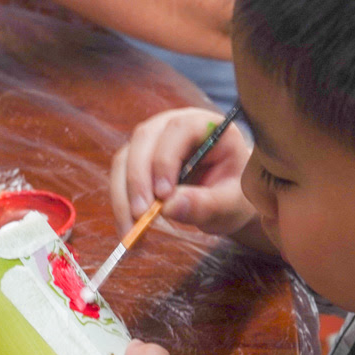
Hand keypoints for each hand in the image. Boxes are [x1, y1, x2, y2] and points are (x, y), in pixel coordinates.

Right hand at [110, 106, 255, 236]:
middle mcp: (173, 125)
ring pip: (126, 158)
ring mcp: (152, 140)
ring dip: (123, 194)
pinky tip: (129, 227)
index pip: (179, 130)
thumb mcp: (230, 203)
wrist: (226, 199)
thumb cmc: (233, 195)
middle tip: (141, 215)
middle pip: (144, 139)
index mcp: (205, 125)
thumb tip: (170, 206)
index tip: (163, 194)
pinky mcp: (138, 159)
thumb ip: (206, 204)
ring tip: (132, 229)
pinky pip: (120, 176)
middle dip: (138, 178)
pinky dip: (121, 202)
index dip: (166, 159)